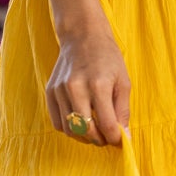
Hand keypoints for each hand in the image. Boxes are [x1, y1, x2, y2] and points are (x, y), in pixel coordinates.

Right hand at [46, 23, 130, 146]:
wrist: (82, 36)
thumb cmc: (107, 58)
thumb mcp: (123, 81)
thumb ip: (123, 111)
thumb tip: (124, 137)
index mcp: (98, 85)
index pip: (106, 125)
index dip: (115, 138)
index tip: (119, 139)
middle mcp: (76, 88)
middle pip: (86, 131)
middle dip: (99, 140)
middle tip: (106, 137)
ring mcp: (60, 90)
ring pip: (70, 130)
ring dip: (84, 136)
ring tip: (94, 129)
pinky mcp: (50, 91)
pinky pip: (57, 122)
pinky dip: (70, 128)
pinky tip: (80, 121)